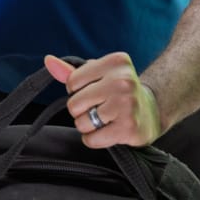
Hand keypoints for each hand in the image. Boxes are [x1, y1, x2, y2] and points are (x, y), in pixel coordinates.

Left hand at [43, 52, 161, 147]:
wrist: (151, 113)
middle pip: (74, 104)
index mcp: (117, 61)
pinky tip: (108, 132)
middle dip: (81, 111)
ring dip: (88, 126)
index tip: (95, 92)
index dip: (77, 91)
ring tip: (105, 120)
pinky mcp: (129, 127)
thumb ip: (72, 71)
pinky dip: (94, 140)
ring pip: (81, 123)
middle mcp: (123, 80)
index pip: (72, 81)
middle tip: (100, 108)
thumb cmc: (118, 92)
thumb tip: (48, 60)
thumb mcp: (99, 76)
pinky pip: (92, 139)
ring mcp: (127, 104)